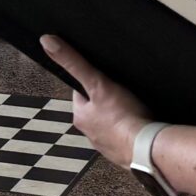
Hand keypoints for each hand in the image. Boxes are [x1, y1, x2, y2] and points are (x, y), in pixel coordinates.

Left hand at [43, 33, 150, 168]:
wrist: (148, 149)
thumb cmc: (123, 117)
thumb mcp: (98, 83)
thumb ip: (75, 63)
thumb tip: (47, 42)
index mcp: (80, 116)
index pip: (81, 93)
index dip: (92, 82)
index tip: (103, 77)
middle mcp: (90, 133)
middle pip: (96, 109)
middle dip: (107, 101)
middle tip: (123, 92)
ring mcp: (107, 145)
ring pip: (111, 124)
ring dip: (120, 117)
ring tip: (134, 107)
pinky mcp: (124, 153)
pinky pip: (125, 137)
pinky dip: (130, 132)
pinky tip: (140, 125)